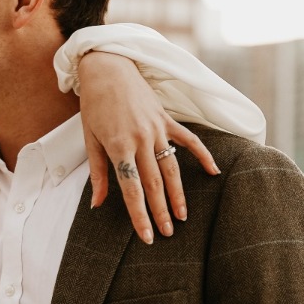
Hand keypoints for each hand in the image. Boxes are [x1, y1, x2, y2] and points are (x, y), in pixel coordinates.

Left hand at [78, 51, 220, 244]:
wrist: (108, 68)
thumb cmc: (94, 105)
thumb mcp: (90, 139)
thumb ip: (98, 173)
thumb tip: (97, 204)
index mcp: (119, 147)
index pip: (132, 190)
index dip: (140, 215)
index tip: (146, 235)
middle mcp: (141, 140)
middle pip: (154, 184)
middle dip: (160, 212)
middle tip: (167, 234)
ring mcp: (157, 130)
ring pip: (171, 169)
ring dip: (178, 195)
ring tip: (182, 217)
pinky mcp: (167, 120)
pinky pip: (189, 141)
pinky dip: (203, 156)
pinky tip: (214, 172)